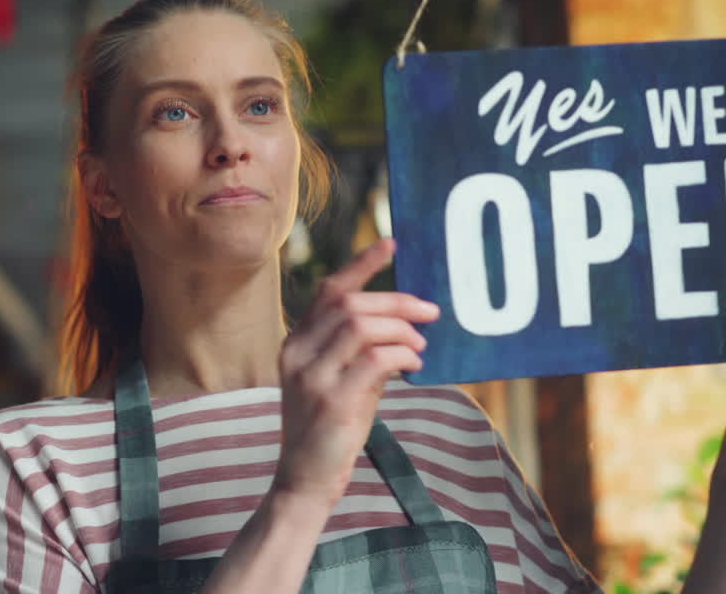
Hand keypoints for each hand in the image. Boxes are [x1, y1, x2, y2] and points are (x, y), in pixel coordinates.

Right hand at [272, 239, 439, 508]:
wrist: (304, 481)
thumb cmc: (329, 431)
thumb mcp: (341, 381)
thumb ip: (362, 352)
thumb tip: (406, 324)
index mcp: (295, 343)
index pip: (330, 291)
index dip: (363, 265)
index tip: (393, 245)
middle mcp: (297, 353)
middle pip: (350, 304)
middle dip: (397, 301)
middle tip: (430, 312)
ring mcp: (311, 376)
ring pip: (360, 325)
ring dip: (401, 329)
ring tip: (421, 345)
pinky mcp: (331, 400)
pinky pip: (374, 359)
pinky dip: (401, 354)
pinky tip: (413, 363)